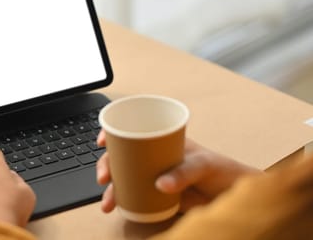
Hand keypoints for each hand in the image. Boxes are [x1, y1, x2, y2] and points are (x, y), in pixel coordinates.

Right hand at [95, 130, 261, 212]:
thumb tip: (160, 184)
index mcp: (161, 141)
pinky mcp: (155, 194)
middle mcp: (153, 156)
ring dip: (111, 189)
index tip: (102, 140)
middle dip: (106, 165)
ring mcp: (153, 175)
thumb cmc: (221, 170)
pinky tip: (117, 207)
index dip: (113, 132)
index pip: (133, 129)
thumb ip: (184, 172)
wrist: (233, 196)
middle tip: (103, 178)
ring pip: (123, 178)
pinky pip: (133, 195)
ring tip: (107, 202)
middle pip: (121, 156)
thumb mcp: (203, 165)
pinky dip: (122, 201)